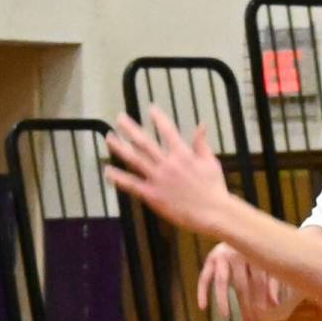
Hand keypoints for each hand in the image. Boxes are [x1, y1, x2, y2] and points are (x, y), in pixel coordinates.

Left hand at [105, 108, 229, 235]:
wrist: (213, 212)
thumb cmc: (214, 188)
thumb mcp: (211, 162)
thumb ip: (202, 144)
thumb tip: (202, 125)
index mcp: (183, 154)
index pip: (168, 131)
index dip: (159, 118)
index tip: (151, 108)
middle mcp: (168, 164)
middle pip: (144, 142)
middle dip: (130, 128)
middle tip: (119, 118)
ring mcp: (158, 179)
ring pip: (134, 159)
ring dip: (120, 147)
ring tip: (109, 137)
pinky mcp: (152, 195)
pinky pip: (131, 184)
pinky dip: (118, 177)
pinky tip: (107, 170)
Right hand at [197, 242, 282, 320]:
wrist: (239, 231)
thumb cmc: (258, 254)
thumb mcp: (267, 264)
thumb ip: (272, 282)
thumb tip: (275, 304)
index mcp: (255, 253)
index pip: (259, 279)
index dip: (261, 297)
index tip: (262, 313)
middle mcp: (237, 253)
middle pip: (241, 284)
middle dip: (245, 305)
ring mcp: (221, 255)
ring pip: (221, 281)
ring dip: (223, 301)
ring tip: (226, 318)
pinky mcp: (210, 259)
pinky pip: (204, 277)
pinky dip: (202, 292)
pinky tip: (203, 307)